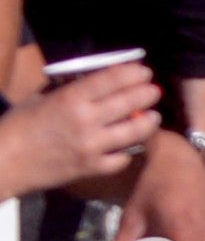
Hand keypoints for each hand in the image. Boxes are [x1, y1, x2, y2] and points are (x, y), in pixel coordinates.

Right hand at [0, 59, 158, 203]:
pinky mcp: (91, 168)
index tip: (144, 72)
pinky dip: (129, 150)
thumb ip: (67, 89)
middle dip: (148, 94)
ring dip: (149, 121)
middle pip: (131, 102)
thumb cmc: (16, 126)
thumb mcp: (39, 98)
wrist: (3, 163)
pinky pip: (122, 158)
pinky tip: (131, 145)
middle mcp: (86, 120)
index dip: (134, 73)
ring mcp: (92, 145)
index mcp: (71, 98)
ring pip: (135, 131)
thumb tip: (92, 81)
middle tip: (154, 92)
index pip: (113, 79)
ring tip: (153, 117)